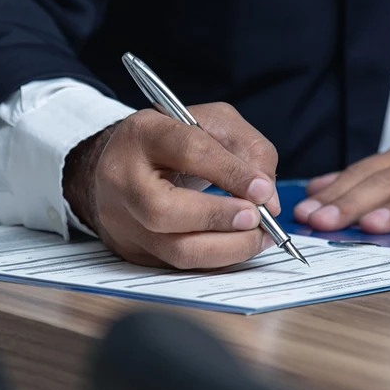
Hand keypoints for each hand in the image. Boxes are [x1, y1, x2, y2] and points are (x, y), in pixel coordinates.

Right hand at [64, 102, 280, 268]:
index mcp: (142, 135)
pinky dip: (217, 259)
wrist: (124, 164)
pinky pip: (180, 265)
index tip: (263, 190)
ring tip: (257, 237)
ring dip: (226, 249)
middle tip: (256, 219)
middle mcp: (122, 179)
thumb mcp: (213, 124)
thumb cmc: (174, 142)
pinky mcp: (133, 250)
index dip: (230, 172)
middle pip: (164, 210)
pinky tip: (237, 246)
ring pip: (174, 249)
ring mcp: (122, 220)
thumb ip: (248, 150)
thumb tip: (268, 199)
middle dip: (219, 218)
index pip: (188, 151)